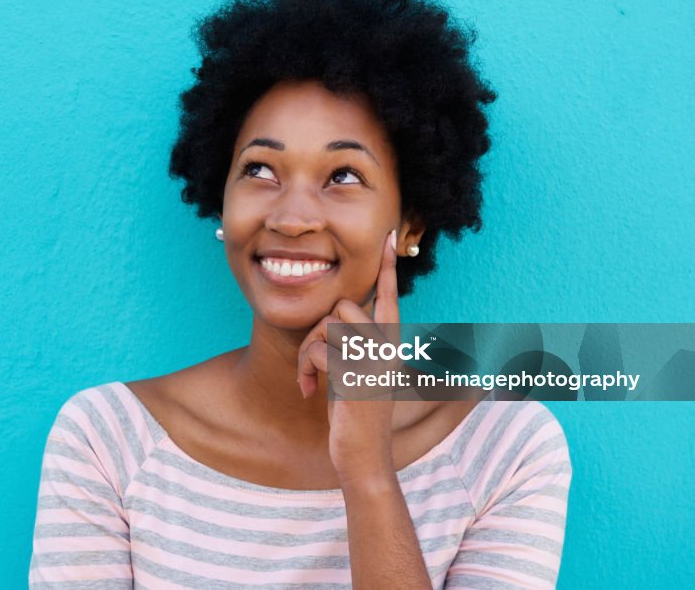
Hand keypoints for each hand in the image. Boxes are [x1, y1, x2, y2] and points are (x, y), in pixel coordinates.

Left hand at [297, 229, 402, 483]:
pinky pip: (316, 351)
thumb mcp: (354, 374)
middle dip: (317, 330)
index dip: (387, 267)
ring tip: (310, 378)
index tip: (389, 236)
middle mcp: (387, 348)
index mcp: (390, 345)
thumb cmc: (355, 416)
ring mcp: (373, 361)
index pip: (390, 297)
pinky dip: (303, 370)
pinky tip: (308, 392)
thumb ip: (350, 345)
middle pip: (342, 305)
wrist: (363, 457)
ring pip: (326, 325)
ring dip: (307, 351)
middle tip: (312, 363)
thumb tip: (330, 323)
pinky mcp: (355, 375)